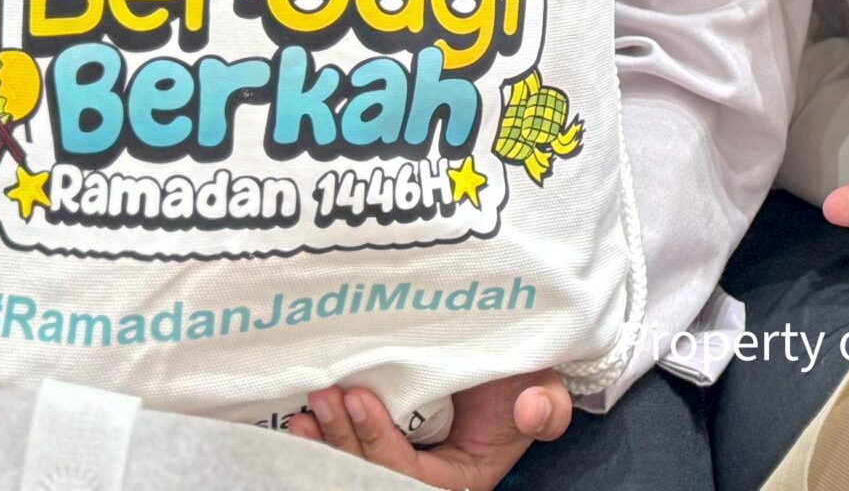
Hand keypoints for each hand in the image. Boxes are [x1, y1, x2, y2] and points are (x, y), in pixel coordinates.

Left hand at [286, 372, 570, 487]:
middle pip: (371, 474)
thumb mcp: (545, 394)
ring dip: (327, 439)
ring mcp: (396, 462)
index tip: (361, 399)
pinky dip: (323, 437)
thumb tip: (532, 410)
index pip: (409, 474)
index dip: (381, 443)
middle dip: (343, 442)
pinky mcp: (379, 442)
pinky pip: (346, 451)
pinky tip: (301, 418)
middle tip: (324, 398)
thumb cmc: (524, 384)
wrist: (508, 368)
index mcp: (456, 480)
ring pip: (352, 466)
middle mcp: (420, 479)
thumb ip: (548, 407)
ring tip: (307, 407)